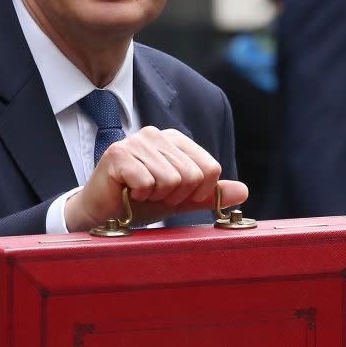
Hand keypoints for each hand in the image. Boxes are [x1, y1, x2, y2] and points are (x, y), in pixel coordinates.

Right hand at [64, 126, 247, 231]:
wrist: (101, 212)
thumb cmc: (139, 202)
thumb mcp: (180, 199)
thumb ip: (209, 194)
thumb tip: (244, 191)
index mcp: (175, 140)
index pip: (210, 169)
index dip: (198, 193)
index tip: (175, 196)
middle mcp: (156, 134)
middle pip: (192, 176)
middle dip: (175, 196)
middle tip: (153, 196)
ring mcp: (136, 141)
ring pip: (170, 180)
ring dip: (155, 197)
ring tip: (139, 193)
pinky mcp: (118, 154)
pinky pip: (148, 183)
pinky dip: (139, 196)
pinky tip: (126, 191)